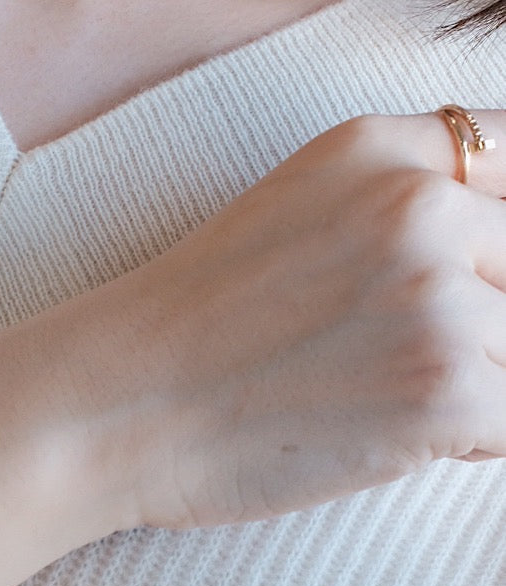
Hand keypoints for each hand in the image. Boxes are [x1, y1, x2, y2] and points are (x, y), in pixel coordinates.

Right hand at [77, 110, 505, 530]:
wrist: (117, 404)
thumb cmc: (199, 325)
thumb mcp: (301, 208)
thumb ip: (408, 198)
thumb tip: (501, 251)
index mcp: (380, 149)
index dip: (502, 236)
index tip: (476, 275)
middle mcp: (418, 204)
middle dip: (493, 315)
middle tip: (401, 347)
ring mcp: (436, 296)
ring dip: (485, 378)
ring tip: (389, 388)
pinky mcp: (445, 390)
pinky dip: (477, 437)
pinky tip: (398, 430)